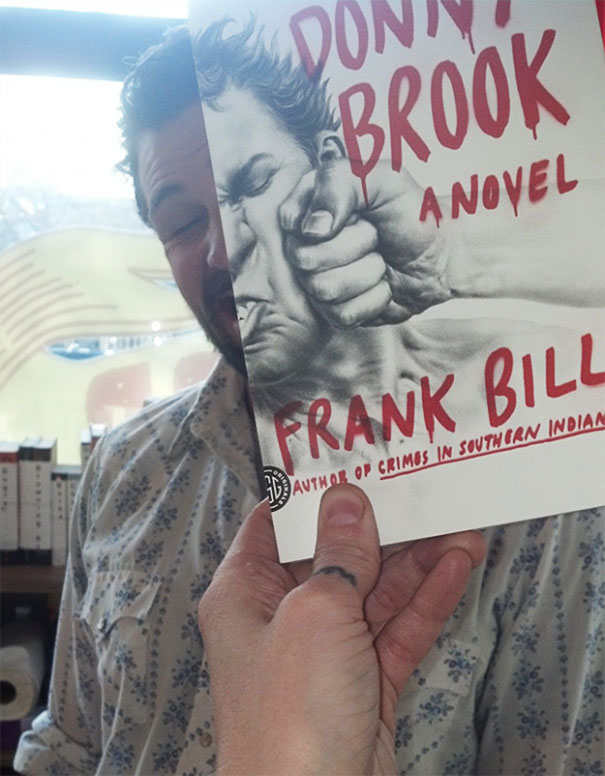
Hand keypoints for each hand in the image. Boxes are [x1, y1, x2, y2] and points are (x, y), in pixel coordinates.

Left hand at [198, 484, 485, 774]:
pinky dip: (426, 601)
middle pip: (334, 556)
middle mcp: (282, 617)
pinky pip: (396, 629)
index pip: (275, 525)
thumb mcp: (315, 613)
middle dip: (381, 529)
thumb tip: (347, 502)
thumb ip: (339, 555)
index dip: (311, 496)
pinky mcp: (363, 680)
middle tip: (421, 494)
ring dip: (415, 562)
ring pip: (373, 592)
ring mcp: (325, 651)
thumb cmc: (289, 712)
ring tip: (458, 528)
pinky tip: (456, 569)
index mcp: (246, 593)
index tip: (349, 465)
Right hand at [279, 159, 451, 326]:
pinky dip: (374, 299)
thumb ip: (339, 184)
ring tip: (381, 261)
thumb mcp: (381, 178)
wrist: (442, 253)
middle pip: (306, 259)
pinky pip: (342, 314)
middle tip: (375, 237)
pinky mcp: (336, 311)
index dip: (332, 220)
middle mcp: (306, 245)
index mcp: (308, 208)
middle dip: (356, 247)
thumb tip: (313, 229)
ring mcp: (318, 280)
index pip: (291, 221)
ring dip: (367, 274)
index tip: (360, 213)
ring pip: (325, 289)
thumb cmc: (410, 213)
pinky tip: (383, 285)